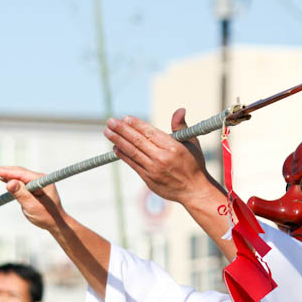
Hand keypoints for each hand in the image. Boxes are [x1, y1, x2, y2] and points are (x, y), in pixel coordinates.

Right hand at [0, 161, 65, 232]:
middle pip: (16, 171)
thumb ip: (21, 194)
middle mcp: (38, 177)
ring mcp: (35, 180)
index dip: (2, 171)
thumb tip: (9, 183)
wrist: (56, 222)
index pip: (19, 173)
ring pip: (15, 174)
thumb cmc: (47, 216)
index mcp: (41, 180)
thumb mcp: (32, 207)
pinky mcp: (31, 185)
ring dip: (1, 172)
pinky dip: (6, 178)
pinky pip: (17, 180)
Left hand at [103, 109, 221, 205]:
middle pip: (138, 141)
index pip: (150, 132)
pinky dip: (123, 155)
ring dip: (118, 141)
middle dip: (122, 130)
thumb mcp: (192, 143)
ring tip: (107, 132)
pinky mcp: (148, 179)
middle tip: (110, 121)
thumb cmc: (194, 164)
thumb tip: (179, 110)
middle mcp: (162, 158)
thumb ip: (181, 126)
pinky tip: (115, 147)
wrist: (194, 191)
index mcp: (173, 147)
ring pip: (132, 152)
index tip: (125, 118)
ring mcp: (154, 170)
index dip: (136, 125)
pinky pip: (133, 164)